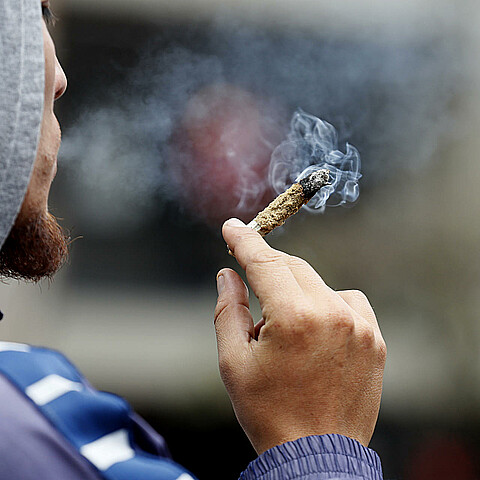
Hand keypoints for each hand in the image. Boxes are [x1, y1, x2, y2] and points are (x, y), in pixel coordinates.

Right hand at [214, 219, 385, 454]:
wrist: (316, 456)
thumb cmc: (268, 412)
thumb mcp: (233, 362)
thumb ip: (228, 310)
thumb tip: (227, 275)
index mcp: (294, 318)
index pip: (264, 263)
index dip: (245, 241)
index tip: (233, 227)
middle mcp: (332, 313)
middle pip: (293, 267)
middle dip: (268, 267)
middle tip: (248, 274)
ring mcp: (360, 326)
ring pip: (319, 283)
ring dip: (296, 289)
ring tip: (282, 325)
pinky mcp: (375, 339)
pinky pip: (347, 301)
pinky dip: (327, 304)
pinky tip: (315, 328)